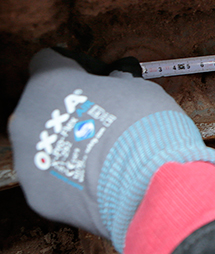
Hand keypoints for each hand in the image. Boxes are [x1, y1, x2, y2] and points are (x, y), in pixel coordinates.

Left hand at [8, 50, 214, 251]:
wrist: (148, 184)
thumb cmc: (145, 130)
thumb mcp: (141, 89)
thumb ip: (119, 83)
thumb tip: (119, 82)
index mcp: (50, 82)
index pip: (49, 61)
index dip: (75, 69)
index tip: (93, 79)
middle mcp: (27, 117)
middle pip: (42, 106)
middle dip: (70, 112)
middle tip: (103, 121)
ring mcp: (29, 158)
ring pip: (44, 144)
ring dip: (69, 145)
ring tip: (104, 156)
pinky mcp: (37, 192)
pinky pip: (52, 179)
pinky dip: (72, 179)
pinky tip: (100, 178)